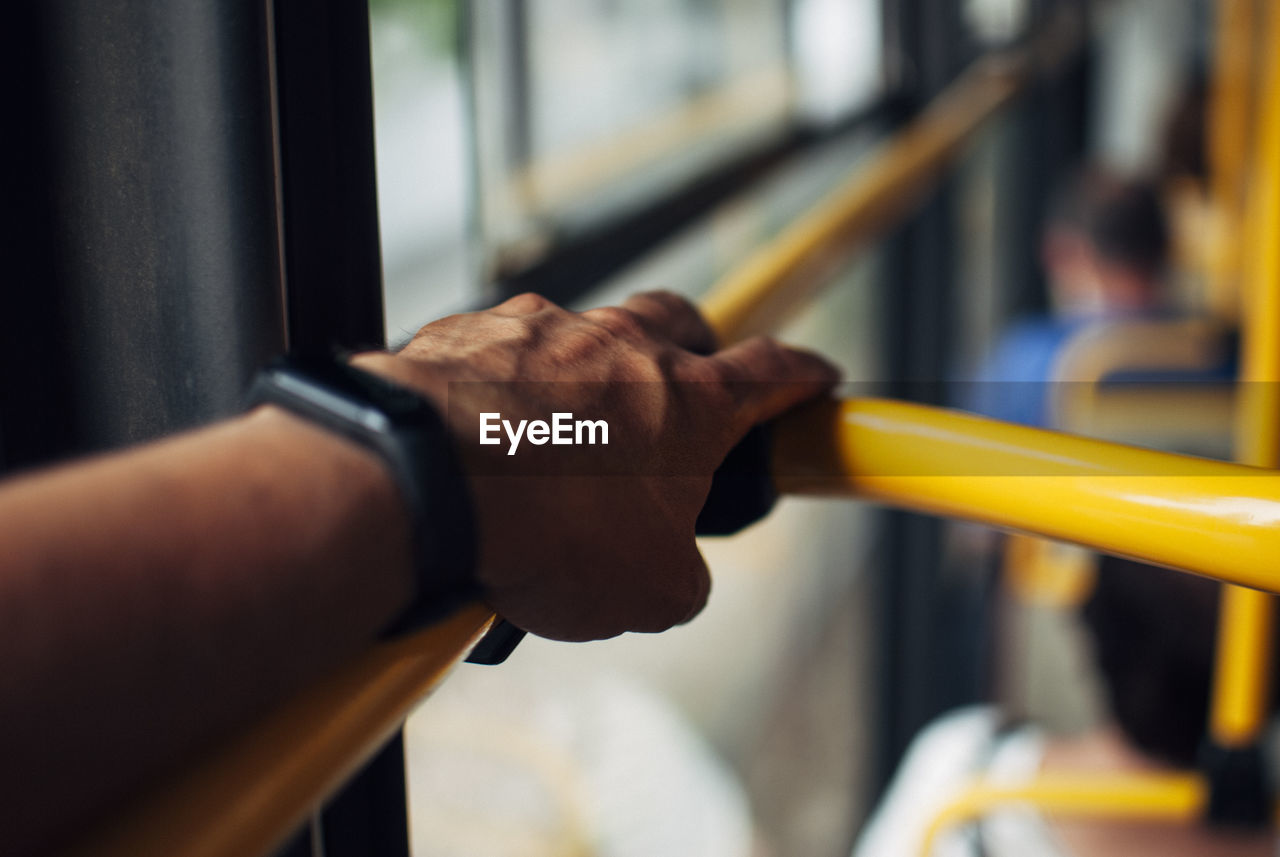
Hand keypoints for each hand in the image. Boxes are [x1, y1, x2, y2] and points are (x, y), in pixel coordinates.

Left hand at [354, 291, 838, 640]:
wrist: (428, 487)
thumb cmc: (546, 531)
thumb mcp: (650, 590)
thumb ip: (681, 574)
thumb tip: (670, 574)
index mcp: (689, 402)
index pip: (773, 371)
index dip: (802, 375)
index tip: (815, 376)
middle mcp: (622, 347)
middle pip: (679, 321)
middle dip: (694, 347)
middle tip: (681, 391)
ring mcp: (543, 330)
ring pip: (584, 335)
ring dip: (586, 376)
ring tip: (562, 441)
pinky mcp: (472, 333)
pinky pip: (503, 352)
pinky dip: (507, 387)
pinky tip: (490, 438)